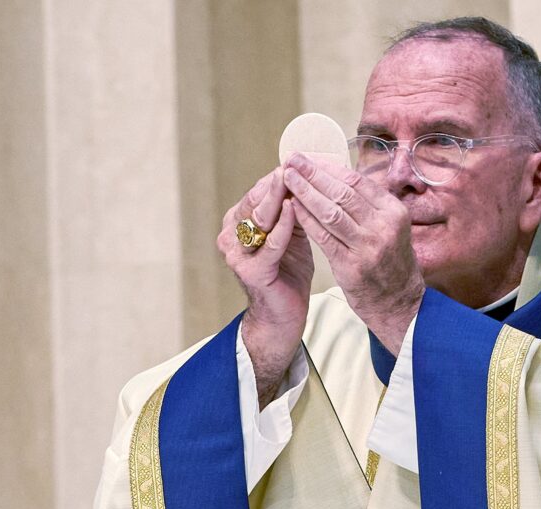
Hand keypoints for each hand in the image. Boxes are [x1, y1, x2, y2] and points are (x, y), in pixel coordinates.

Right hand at [218, 169, 312, 407]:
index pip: (259, 191)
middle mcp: (232, 235)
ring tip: (292, 178)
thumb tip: (308, 175)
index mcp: (239, 222)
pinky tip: (293, 210)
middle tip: (296, 162)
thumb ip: (292, 209)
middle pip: (256, 201)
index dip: (280, 176)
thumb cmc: (288, 272)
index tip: (301, 159)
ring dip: (277, 197)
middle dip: (278, 181)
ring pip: (260, 218)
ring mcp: (238, 254)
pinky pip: (269, 244)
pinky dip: (282, 226)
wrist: (284, 316)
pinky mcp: (251, 271)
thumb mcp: (290, 233)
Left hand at [283, 154, 424, 353]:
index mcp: (394, 212)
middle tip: (292, 160)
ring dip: (305, 192)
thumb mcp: (391, 228)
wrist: (399, 304)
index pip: (357, 181)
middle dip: (313, 174)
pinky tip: (292, 208)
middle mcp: (384, 226)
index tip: (310, 158)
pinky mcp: (352, 266)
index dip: (329, 168)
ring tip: (286, 178)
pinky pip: (323, 237)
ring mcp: (368, 247)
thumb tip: (338, 177)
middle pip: (342, 192)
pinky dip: (306, 220)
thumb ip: (369, 205)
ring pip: (330, 211)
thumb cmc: (390, 263)